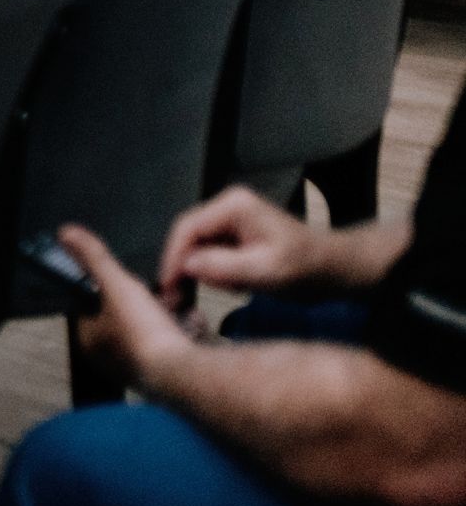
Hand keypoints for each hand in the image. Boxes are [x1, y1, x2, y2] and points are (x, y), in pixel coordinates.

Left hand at [67, 225, 196, 387]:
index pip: (94, 304)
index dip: (113, 288)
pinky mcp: (172, 374)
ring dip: (173, 314)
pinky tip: (193, 325)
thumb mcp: (116, 285)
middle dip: (151, 301)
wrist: (185, 373)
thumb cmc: (143, 336)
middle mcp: (114, 358)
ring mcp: (145, 368)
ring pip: (159, 328)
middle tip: (162, 296)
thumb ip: (95, 259)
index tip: (129, 281)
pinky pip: (179, 343)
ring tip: (179, 309)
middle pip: (131, 315)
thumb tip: (68, 234)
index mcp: (90, 340)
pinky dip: (188, 330)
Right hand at [159, 185, 325, 298]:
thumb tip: (186, 265)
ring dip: (206, 273)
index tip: (167, 286)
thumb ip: (224, 266)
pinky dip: (218, 274)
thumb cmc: (308, 268)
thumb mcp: (266, 271)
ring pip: (200, 248)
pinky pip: (213, 254)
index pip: (188, 228)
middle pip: (190, 237)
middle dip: (186, 267)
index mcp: (233, 206)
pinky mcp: (237, 236)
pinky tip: (238, 286)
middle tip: (180, 298)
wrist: (339, 270)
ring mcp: (232, 221)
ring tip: (232, 290)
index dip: (173, 257)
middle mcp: (228, 207)